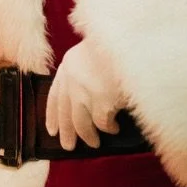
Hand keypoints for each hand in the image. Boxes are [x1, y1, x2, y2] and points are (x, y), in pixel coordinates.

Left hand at [45, 37, 125, 151]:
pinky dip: (108, 128)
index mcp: (69, 64)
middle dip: (66, 132)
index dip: (52, 114)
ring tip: (94, 143)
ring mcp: (85, 92)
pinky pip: (102, 123)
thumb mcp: (95, 50)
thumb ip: (86, 69)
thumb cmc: (121, 44)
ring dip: (87, 136)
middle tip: (68, 146)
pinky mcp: (102, 102)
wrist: (135, 40)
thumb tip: (86, 95)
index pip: (54, 95)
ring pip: (81, 123)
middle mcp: (72, 79)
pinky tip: (114, 129)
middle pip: (65, 113)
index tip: (51, 130)